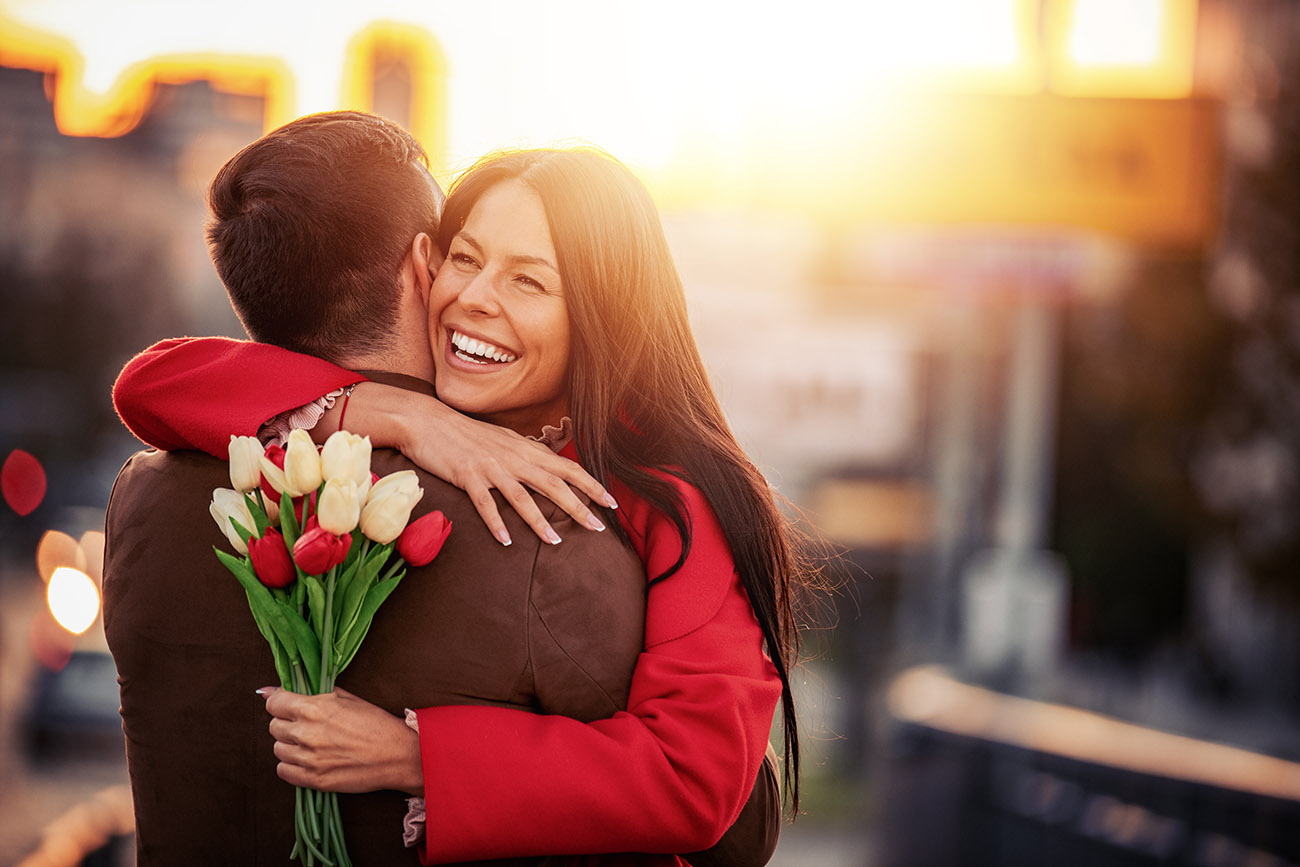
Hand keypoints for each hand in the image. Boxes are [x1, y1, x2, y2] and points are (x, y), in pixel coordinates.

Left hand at [260, 687, 422, 795]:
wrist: (397, 754)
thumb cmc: (375, 723)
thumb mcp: (346, 699)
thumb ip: (311, 693)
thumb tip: (271, 690)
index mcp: (313, 709)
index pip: (273, 704)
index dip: (280, 703)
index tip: (288, 706)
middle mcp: (306, 733)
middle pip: (274, 727)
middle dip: (287, 724)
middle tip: (307, 725)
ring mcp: (308, 758)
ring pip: (278, 749)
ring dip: (290, 745)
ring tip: (312, 743)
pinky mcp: (312, 779)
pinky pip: (283, 771)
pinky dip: (292, 765)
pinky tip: (309, 759)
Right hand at [330, 383, 619, 546]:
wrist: (427, 420)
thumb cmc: (465, 433)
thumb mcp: (503, 440)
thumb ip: (526, 454)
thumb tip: (548, 467)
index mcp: (524, 449)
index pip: (567, 467)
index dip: (591, 485)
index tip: (611, 502)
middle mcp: (513, 457)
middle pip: (553, 484)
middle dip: (578, 506)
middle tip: (597, 527)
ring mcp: (491, 467)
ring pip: (522, 497)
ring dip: (540, 521)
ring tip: (556, 542)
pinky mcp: (467, 477)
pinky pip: (485, 504)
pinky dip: (496, 523)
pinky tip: (505, 541)